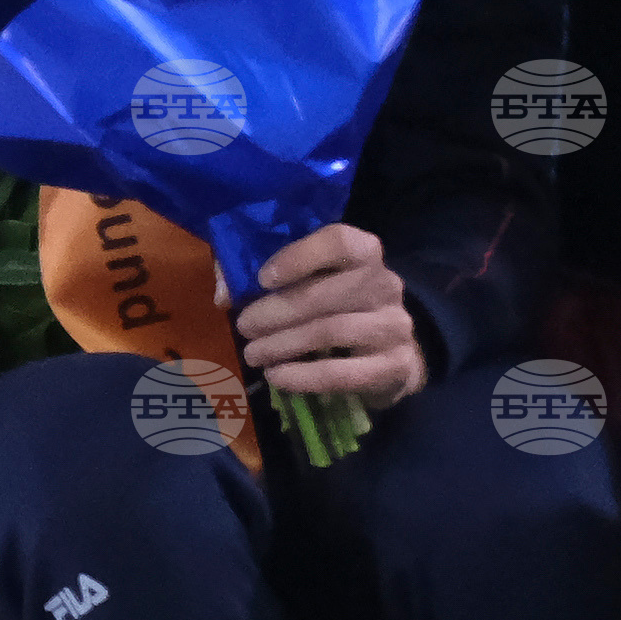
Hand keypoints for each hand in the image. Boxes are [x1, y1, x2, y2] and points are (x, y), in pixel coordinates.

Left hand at [232, 220, 427, 409]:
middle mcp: (387, 285)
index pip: (340, 242)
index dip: (300, 257)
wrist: (391, 356)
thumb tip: (223, 295)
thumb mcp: (309, 285)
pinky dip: (305, 376)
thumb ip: (263, 280)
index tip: (262, 278)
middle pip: (327, 294)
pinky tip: (278, 377)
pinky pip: (345, 372)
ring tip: (253, 355)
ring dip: (284, 345)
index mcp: (365, 254)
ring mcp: (395, 326)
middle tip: (244, 327)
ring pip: (332, 332)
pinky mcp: (397, 365)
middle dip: (276, 311)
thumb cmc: (338, 310)